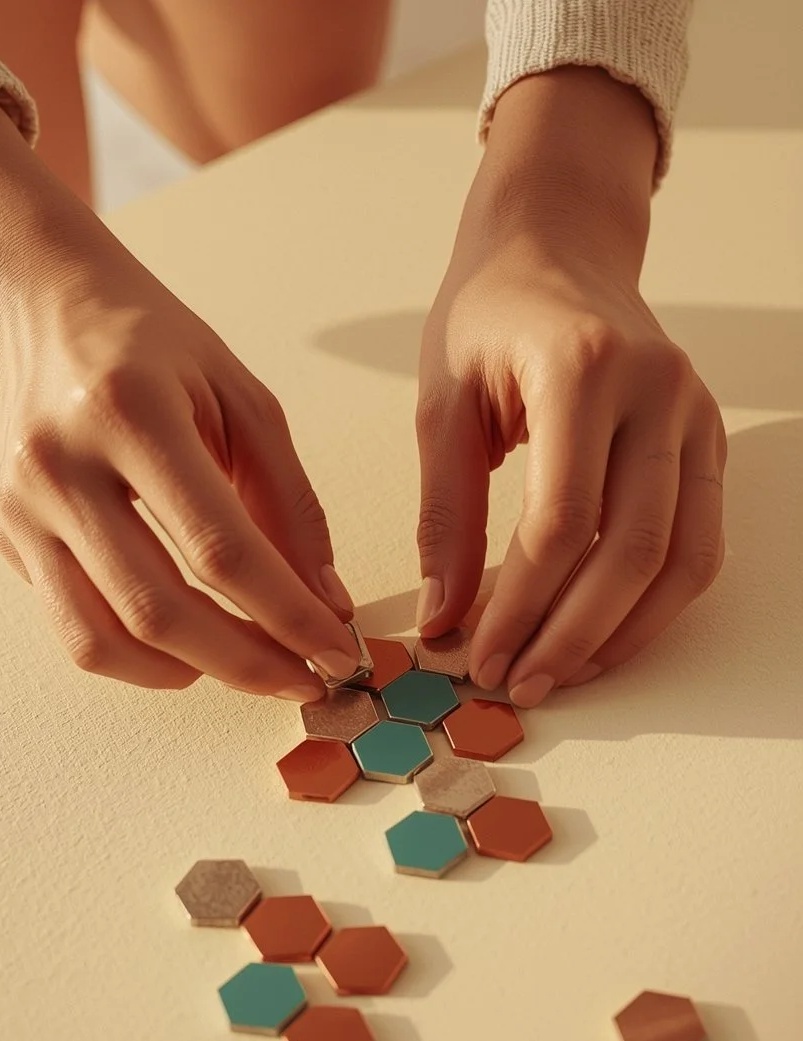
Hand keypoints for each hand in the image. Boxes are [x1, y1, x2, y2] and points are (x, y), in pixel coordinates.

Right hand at [0, 96, 356, 699]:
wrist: (44, 306)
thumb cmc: (152, 346)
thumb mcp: (244, 400)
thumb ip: (290, 504)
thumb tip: (326, 603)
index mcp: (132, 411)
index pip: (221, 548)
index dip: (288, 615)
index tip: (337, 650)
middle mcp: (63, 463)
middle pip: (160, 609)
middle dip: (248, 663)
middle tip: (305, 678)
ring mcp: (24, 506)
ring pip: (106, 639)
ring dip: (193, 673)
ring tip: (252, 666)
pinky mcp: (7, 536)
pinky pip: (74, 631)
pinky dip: (139, 662)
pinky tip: (189, 653)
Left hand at [415, 69, 725, 703]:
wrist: (556, 247)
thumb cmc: (489, 315)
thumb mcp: (441, 403)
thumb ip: (444, 516)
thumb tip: (443, 619)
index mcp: (582, 369)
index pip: (560, 520)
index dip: (520, 604)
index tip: (480, 657)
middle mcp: (655, 391)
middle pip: (630, 549)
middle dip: (571, 634)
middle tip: (521, 684)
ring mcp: (695, 415)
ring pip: (682, 558)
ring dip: (624, 633)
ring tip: (562, 674)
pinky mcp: (708, 441)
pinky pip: (699, 542)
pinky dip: (656, 602)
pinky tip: (604, 635)